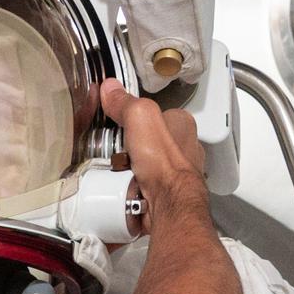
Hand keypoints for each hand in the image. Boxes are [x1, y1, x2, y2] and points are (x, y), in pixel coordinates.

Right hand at [100, 79, 206, 233]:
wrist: (167, 206)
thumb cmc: (164, 164)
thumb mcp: (141, 118)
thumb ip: (126, 103)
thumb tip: (111, 88)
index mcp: (182, 124)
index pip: (153, 112)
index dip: (133, 116)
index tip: (117, 119)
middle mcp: (181, 148)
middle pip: (145, 139)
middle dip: (127, 145)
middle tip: (116, 148)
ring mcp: (172, 173)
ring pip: (140, 164)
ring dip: (125, 167)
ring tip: (115, 169)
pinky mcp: (162, 194)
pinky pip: (137, 184)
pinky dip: (126, 186)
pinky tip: (120, 185)